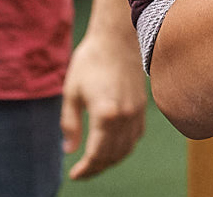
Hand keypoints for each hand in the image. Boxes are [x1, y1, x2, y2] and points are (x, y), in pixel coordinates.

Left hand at [61, 25, 146, 178]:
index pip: (97, 154)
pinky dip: (125, 146)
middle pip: (113, 156)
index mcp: (105, 114)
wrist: (117, 37)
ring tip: (96, 161)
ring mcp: (137, 111)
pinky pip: (136, 136)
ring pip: (127, 148)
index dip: (85, 169)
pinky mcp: (143, 105)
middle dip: (97, 168)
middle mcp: (125, 116)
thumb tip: (68, 150)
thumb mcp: (72, 91)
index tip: (74, 174)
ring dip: (112, 160)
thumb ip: (70, 124)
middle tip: (83, 171)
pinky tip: (113, 145)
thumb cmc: (91, 60)